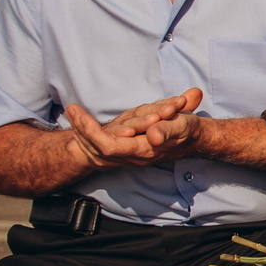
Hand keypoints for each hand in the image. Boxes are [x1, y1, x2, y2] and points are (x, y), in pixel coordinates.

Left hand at [64, 88, 206, 170]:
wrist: (195, 139)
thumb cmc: (187, 130)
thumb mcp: (181, 125)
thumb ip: (167, 130)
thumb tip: (154, 136)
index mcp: (143, 151)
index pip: (107, 147)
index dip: (91, 132)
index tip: (80, 115)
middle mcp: (132, 157)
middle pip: (95, 150)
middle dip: (80, 129)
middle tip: (71, 109)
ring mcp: (128, 155)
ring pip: (95, 150)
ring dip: (82, 130)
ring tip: (73, 112)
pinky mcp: (127, 150)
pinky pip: (101, 147)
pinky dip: (89, 133)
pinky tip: (83, 122)